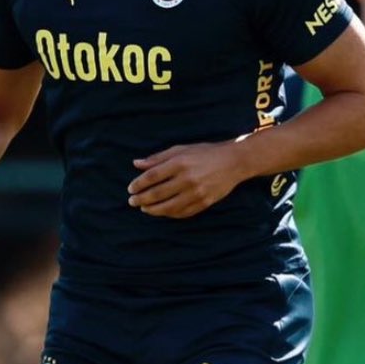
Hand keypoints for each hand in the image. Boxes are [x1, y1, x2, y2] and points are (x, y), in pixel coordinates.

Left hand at [127, 142, 241, 218]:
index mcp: (180, 162)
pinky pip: (183, 213)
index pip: (152, 176)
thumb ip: (158, 158)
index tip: (131, 188)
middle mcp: (187, 178)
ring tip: (144, 209)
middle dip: (141, 199)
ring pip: (168, 207)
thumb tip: (136, 164)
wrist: (234, 162)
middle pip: (157, 193)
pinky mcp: (204, 202)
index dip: (138, 184)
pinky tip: (162, 212)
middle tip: (132, 201)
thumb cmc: (205, 153)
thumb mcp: (181, 149)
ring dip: (153, 210)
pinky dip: (170, 214)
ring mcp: (197, 192)